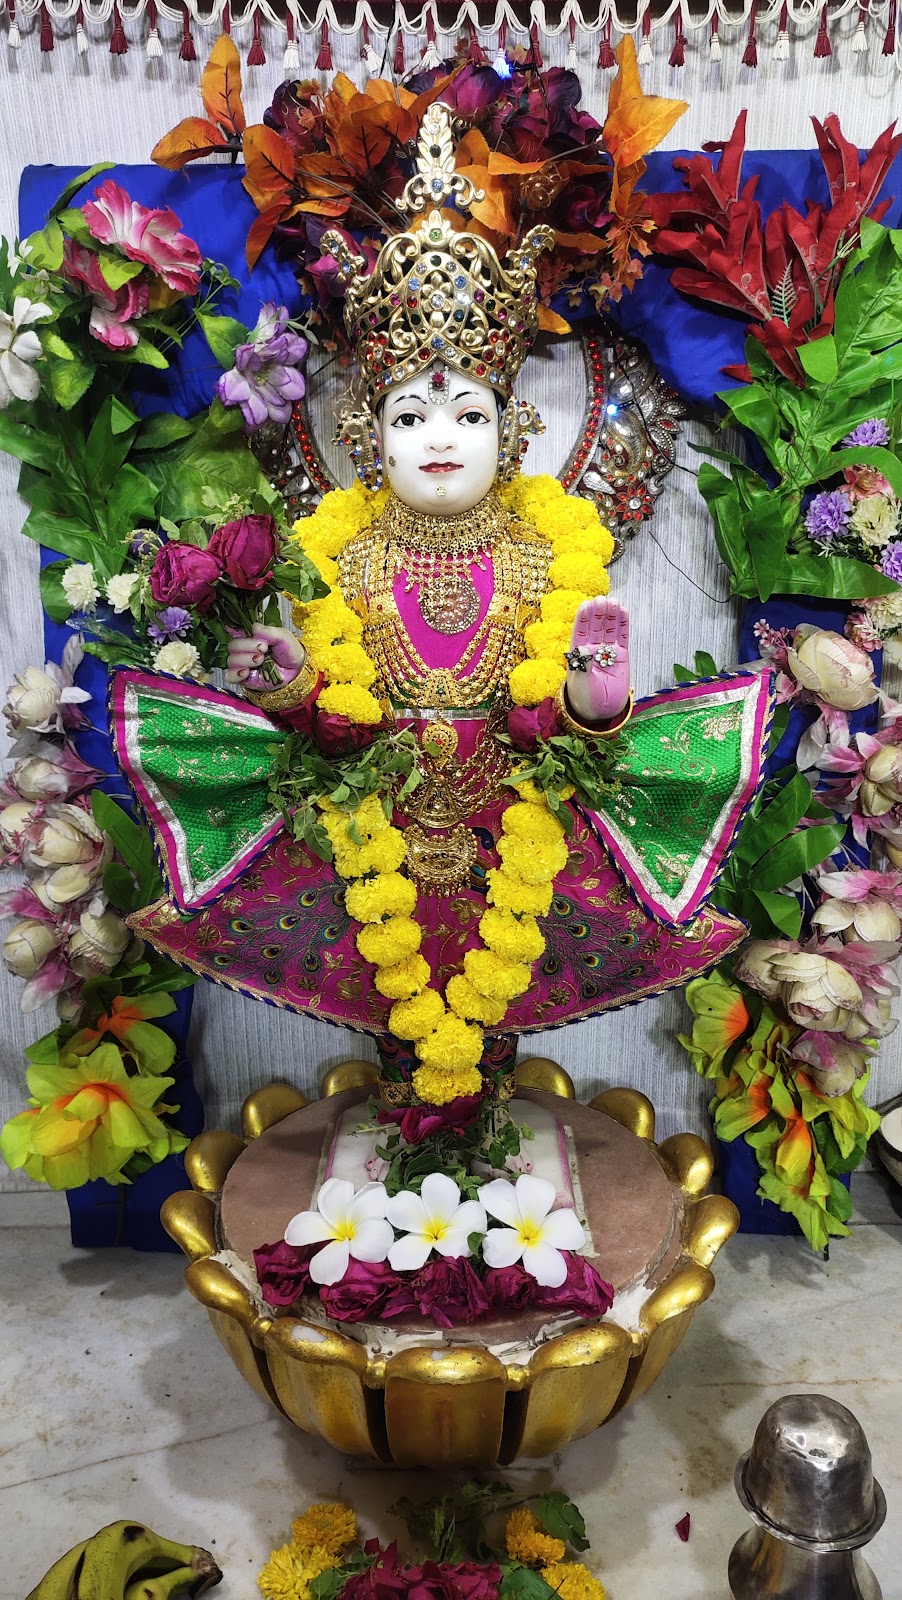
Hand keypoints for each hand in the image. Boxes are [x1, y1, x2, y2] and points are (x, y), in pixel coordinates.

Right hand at [225, 625, 305, 691]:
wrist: (296, 671)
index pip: (234, 629)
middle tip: (263, 649)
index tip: (254, 634)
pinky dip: (236, 673)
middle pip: (233, 645)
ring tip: (261, 660)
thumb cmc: (289, 652)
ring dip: (245, 660)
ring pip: (231, 660)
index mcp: (250, 636)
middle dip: (247, 646)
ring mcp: (242, 663)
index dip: (239, 631)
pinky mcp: (242, 678)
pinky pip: (230, 676)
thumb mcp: (283, 636)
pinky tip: (247, 672)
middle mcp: (244, 649)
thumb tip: (254, 627)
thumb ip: (269, 631)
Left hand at [564, 598, 629, 725]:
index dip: (583, 618)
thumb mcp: (581, 683)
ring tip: (614, 601)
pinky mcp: (621, 656)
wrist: (602, 711)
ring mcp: (607, 651)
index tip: (586, 604)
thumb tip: (582, 648)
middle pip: (595, 626)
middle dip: (598, 613)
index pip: (580, 631)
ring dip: (611, 615)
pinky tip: (623, 611)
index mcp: (578, 653)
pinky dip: (623, 625)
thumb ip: (582, 666)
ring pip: (609, 629)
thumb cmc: (586, 698)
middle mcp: (592, 649)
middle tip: (602, 599)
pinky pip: (622, 637)